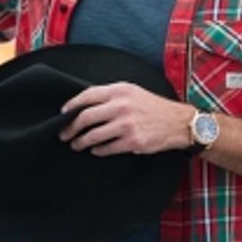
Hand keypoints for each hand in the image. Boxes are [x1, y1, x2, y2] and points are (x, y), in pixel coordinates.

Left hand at [59, 83, 189, 154]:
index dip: (71, 105)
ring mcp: (127, 124)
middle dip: (70, 127)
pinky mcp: (132, 141)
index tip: (63, 113)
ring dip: (80, 141)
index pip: (87, 96)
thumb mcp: (132, 92)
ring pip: (93, 135)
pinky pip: (107, 148)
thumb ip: (111, 96)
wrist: (178, 122)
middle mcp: (121, 106)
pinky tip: (95, 150)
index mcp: (120, 90)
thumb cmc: (153, 107)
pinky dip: (97, 150)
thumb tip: (84, 104)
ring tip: (76, 144)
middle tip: (64, 134)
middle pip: (85, 117)